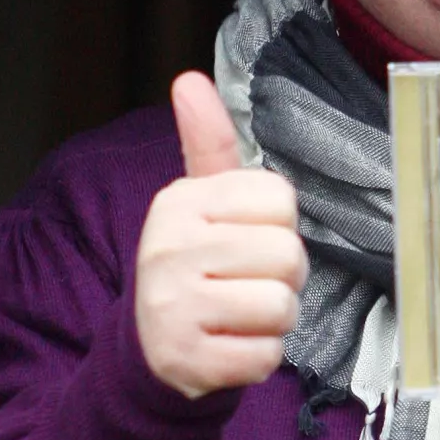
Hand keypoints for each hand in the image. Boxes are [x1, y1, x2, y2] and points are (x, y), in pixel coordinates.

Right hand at [135, 72, 307, 398]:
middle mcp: (169, 249)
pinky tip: (229, 347)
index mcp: (180, 202)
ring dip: (274, 320)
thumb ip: (207, 142)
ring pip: (281, 306)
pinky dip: (260, 358)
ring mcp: (173, 307)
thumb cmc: (197, 264)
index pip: (281, 200)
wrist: (151, 347)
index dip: (279, 226)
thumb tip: (189, 79)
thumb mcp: (200, 201)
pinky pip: (266, 357)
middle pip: (288, 255)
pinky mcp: (186, 360)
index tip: (247, 239)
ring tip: (240, 316)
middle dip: (283, 277)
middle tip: (247, 284)